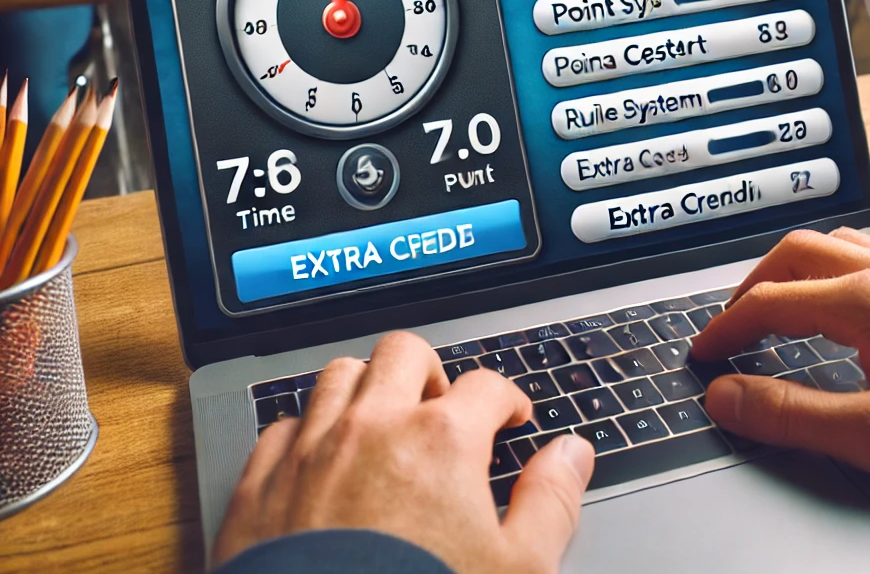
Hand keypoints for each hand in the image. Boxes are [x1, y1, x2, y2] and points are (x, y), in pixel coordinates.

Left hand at [212, 332, 594, 571]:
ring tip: (381, 422)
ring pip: (340, 375)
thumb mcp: (519, 569)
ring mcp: (312, 449)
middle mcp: (373, 426)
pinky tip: (320, 461)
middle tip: (441, 407)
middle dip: (430, 372)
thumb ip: (551, 501)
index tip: (509, 417)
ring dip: (366, 389)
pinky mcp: (261, 485)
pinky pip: (283, 427)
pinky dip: (306, 435)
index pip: (486, 386)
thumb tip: (572, 455)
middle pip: (405, 353)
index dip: (507, 399)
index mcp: (441, 439)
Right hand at [690, 228, 869, 497]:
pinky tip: (844, 294)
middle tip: (732, 323)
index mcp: (864, 300)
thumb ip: (792, 413)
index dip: (726, 328)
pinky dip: (832, 266)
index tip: (703, 354)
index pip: (769, 302)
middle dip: (751, 285)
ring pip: (834, 243)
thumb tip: (726, 397)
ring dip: (791, 267)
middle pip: (794, 253)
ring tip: (777, 301)